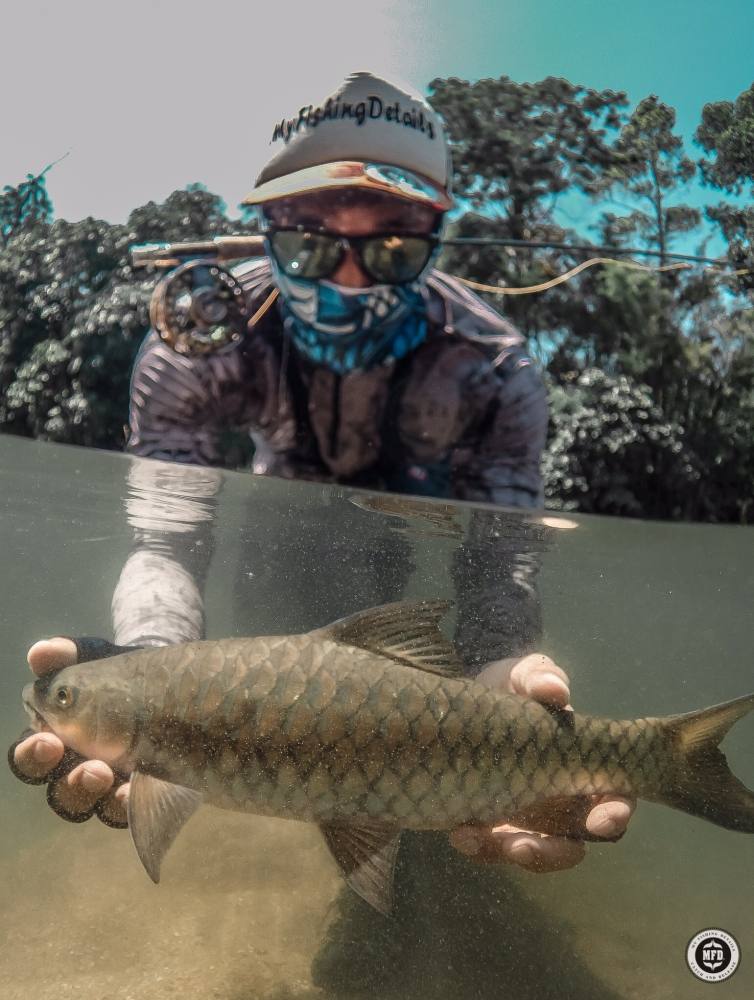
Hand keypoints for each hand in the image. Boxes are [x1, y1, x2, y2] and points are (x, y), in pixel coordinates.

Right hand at [9, 637, 129, 826]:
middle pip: (59, 792)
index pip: (30, 758)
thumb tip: (41, 652)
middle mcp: (76, 770)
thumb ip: (68, 654)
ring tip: (106, 775)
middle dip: (67, 783)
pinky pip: (128, 809)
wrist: (174, 683)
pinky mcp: (142, 793)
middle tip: (91, 769)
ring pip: (91, 805)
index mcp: (55, 740)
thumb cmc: (120, 674)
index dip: (32, 755)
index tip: (48, 742)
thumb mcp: (97, 658)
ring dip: (94, 793)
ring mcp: (110, 786)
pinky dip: (127, 802)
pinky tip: (134, 790)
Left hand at [448, 653, 634, 871]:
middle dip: (552, 852)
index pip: (614, 798)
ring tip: (474, 839)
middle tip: (521, 847)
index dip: (614, 814)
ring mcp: (530, 816)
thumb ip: (540, 677)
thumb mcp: (526, 674)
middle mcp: (563, 800)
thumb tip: (555, 689)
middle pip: (574, 844)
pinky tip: (458, 832)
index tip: (600, 821)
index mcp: (584, 766)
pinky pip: (493, 848)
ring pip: (533, 853)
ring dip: (509, 854)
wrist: (473, 698)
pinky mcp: (496, 822)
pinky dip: (479, 847)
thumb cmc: (514, 685)